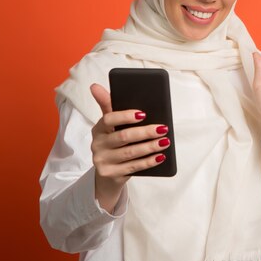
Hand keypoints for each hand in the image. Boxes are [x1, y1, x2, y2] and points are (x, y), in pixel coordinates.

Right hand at [89, 84, 170, 211]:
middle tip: (163, 128)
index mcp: (98, 128)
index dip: (125, 116)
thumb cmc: (114, 142)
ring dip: (150, 147)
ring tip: (165, 141)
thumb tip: (95, 86)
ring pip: (130, 153)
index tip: (143, 113)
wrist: (107, 174)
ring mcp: (102, 161)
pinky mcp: (110, 174)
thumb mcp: (110, 125)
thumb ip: (108, 105)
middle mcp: (97, 144)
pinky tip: (161, 156)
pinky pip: (133, 167)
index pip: (109, 118)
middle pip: (123, 137)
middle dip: (145, 132)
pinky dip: (148, 162)